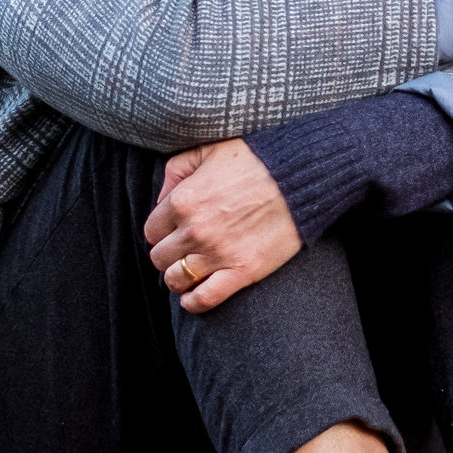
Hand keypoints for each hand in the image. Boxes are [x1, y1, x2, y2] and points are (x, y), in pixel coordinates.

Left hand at [144, 139, 303, 312]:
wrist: (301, 175)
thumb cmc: (256, 158)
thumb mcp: (208, 150)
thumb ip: (176, 170)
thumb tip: (161, 199)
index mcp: (183, 200)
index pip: (151, 230)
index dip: (161, 231)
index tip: (172, 232)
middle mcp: (195, 230)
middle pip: (160, 257)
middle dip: (168, 254)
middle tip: (181, 250)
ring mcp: (218, 253)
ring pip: (176, 279)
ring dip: (178, 277)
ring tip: (188, 271)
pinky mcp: (242, 270)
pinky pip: (205, 298)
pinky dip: (194, 302)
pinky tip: (191, 297)